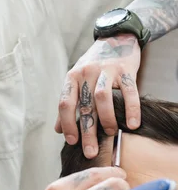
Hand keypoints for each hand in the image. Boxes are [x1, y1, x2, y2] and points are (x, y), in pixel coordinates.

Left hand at [55, 34, 140, 157]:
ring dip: (106, 119)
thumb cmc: (94, 65)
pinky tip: (133, 124)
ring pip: (102, 97)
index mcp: (72, 77)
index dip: (67, 123)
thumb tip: (57, 130)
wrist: (115, 38)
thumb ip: (68, 103)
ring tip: (111, 134)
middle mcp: (86, 72)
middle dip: (87, 131)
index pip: (65, 102)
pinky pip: (128, 91)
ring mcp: (106, 70)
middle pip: (84, 105)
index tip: (71, 142)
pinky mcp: (125, 69)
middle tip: (90, 151)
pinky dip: (131, 108)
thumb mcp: (77, 80)